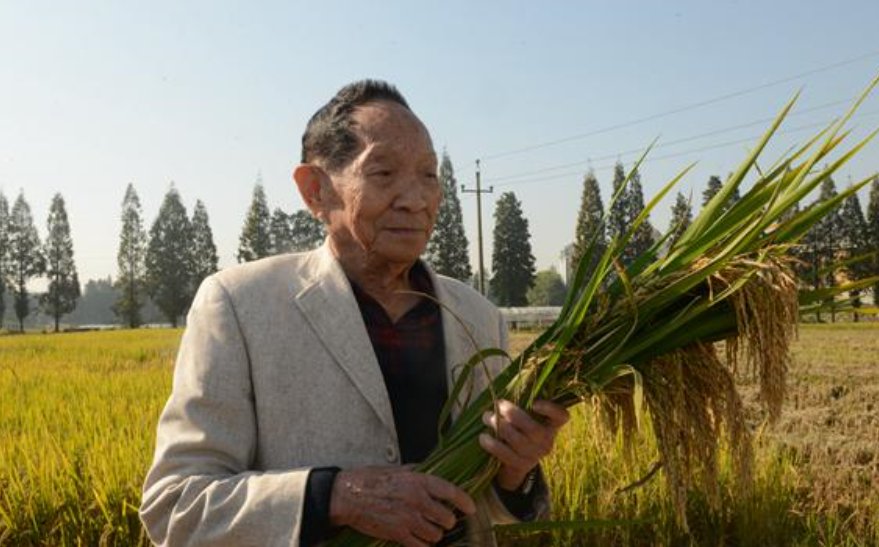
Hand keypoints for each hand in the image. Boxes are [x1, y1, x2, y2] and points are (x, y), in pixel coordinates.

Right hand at [329, 466, 475, 545]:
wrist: (348, 495)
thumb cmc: (371, 479)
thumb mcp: (398, 469)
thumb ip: (418, 472)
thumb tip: (433, 472)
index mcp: (418, 481)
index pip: (451, 492)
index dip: (465, 501)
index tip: (471, 507)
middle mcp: (417, 500)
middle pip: (447, 518)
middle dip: (447, 520)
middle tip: (442, 519)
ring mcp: (408, 519)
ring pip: (436, 535)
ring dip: (434, 533)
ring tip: (426, 528)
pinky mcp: (398, 534)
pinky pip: (421, 546)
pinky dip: (422, 544)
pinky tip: (417, 538)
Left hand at [479, 399, 569, 490]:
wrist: (515, 461)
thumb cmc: (519, 427)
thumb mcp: (526, 415)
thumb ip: (523, 399)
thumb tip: (516, 377)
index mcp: (552, 425)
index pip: (561, 416)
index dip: (550, 409)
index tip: (535, 402)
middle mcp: (547, 441)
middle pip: (533, 429)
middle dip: (512, 414)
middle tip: (497, 404)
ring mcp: (535, 455)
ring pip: (517, 440)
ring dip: (498, 425)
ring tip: (486, 417)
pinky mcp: (520, 465)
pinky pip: (505, 454)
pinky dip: (492, 444)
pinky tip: (483, 437)